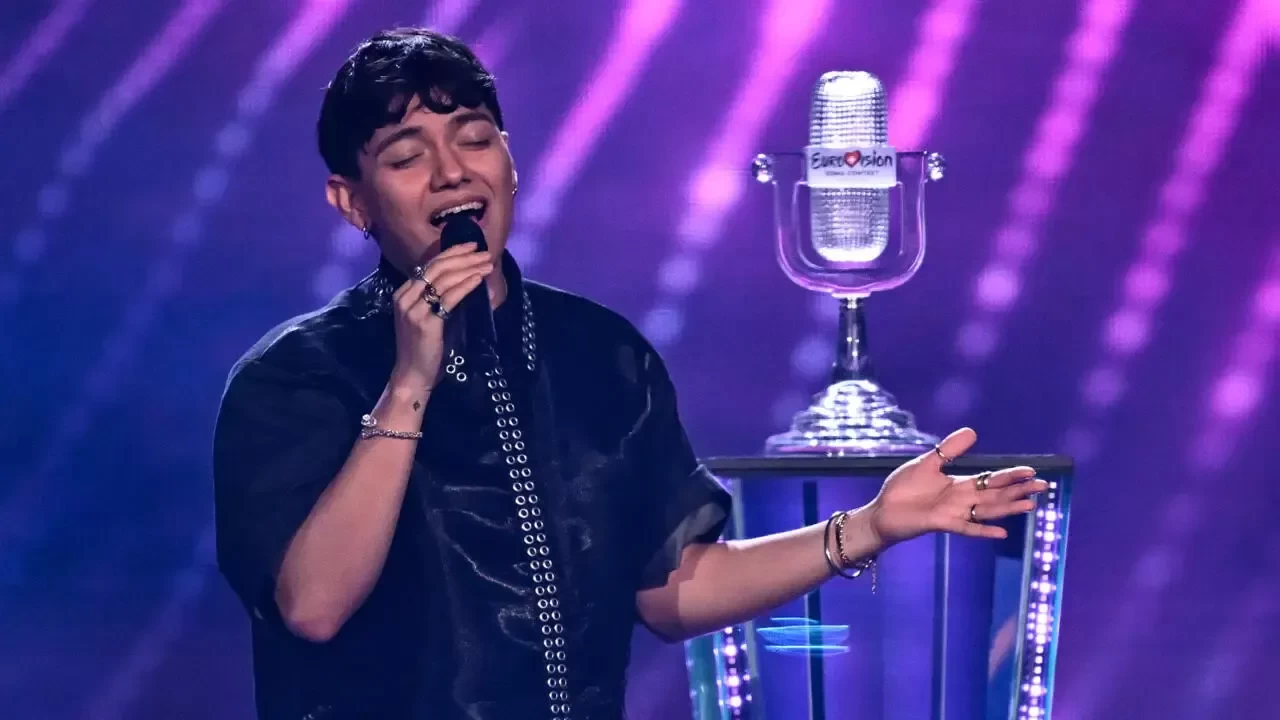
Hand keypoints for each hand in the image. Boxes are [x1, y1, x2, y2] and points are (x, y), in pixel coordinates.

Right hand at [388, 242, 493, 391]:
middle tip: (484, 252)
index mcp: (404, 293)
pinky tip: (478, 278)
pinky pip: (448, 297)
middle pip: (437, 268)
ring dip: (469, 268)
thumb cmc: (425, 348)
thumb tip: (467, 278)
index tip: (472, 246)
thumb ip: (440, 298)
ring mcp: (412, 309)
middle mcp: (405, 297)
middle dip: (463, 256)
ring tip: (487, 264)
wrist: (413, 374)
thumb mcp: (429, 317)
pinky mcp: (424, 322)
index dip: (452, 252)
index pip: (429, 265)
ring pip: (443, 279)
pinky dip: (465, 285)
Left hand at [866, 427, 1047, 545]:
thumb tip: (973, 431)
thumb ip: (948, 450)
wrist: (882, 511)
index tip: (1031, 470)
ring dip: (1008, 508)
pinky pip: (967, 528)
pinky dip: (983, 530)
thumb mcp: (926, 464)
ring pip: (987, 510)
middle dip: (1019, 490)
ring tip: (1030, 505)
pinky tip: (1001, 533)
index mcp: (959, 485)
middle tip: (1043, 486)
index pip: (991, 479)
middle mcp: (962, 500)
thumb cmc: (903, 489)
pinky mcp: (941, 523)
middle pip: (996, 495)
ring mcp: (954, 513)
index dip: (1010, 475)